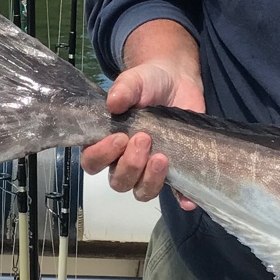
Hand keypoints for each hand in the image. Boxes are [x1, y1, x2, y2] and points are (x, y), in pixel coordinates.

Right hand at [80, 59, 205, 205]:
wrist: (177, 81)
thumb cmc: (148, 83)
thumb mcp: (135, 81)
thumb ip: (123, 89)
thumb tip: (113, 103)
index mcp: (107, 142)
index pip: (93, 162)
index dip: (102, 156)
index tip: (120, 137)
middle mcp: (124, 161)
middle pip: (118, 181)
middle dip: (131, 165)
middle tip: (145, 139)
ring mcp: (149, 169)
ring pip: (141, 191)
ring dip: (150, 180)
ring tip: (162, 157)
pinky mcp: (173, 172)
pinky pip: (176, 194)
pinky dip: (182, 199)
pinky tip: (187, 199)